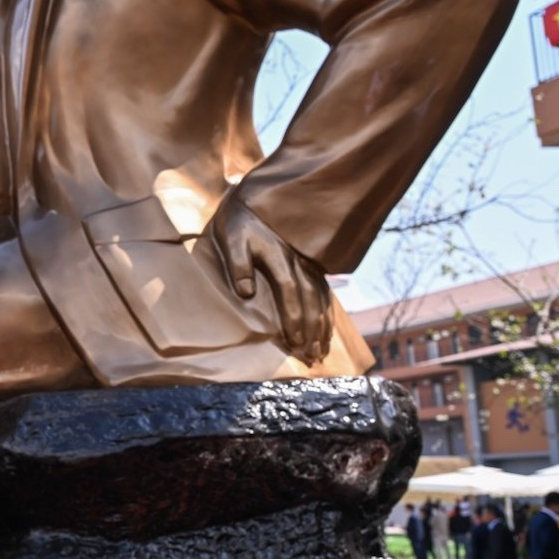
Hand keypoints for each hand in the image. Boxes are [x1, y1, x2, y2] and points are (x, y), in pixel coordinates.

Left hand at [209, 198, 331, 365]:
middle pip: (310, 301)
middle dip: (312, 331)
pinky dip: (326, 312)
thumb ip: (238, 264)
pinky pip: (323, 291)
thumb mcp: (231, 238)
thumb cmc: (238, 223)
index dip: (293, 318)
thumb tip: (245, 293)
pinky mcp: (310, 264)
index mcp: (278, 257)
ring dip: (322, 326)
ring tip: (321, 351)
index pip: (289, 292)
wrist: (252, 201)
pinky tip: (327, 330)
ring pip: (320, 299)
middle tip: (312, 357)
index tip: (295, 342)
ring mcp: (307, 263)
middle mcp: (298, 262)